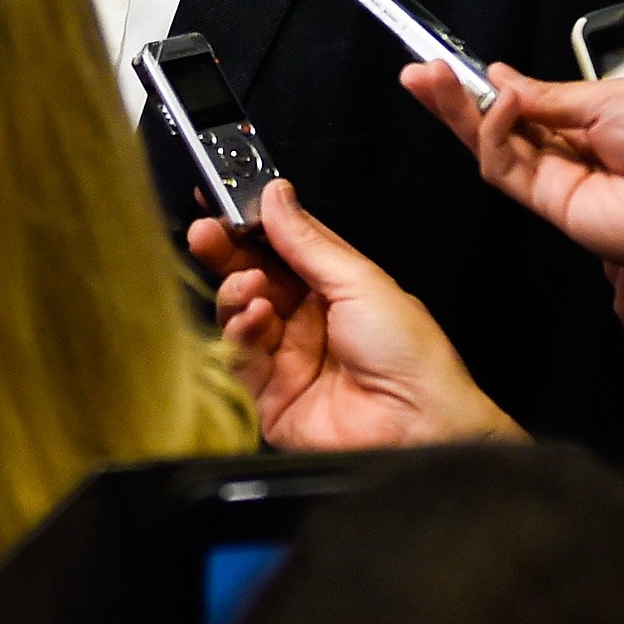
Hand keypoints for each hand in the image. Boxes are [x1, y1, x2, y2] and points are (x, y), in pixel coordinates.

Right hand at [189, 178, 519, 447]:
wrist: (417, 428)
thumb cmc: (411, 356)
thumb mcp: (360, 281)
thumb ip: (307, 241)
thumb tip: (275, 195)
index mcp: (335, 288)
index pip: (281, 247)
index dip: (251, 223)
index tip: (221, 199)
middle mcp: (307, 320)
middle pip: (252, 276)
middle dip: (227, 253)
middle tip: (206, 232)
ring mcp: (286, 357)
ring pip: (239, 314)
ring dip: (236, 291)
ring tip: (248, 284)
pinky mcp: (268, 395)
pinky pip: (237, 357)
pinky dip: (240, 331)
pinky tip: (255, 316)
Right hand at [402, 62, 623, 319]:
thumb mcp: (612, 98)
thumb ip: (548, 96)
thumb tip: (501, 79)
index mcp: (584, 120)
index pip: (518, 102)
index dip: (481, 84)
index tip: (449, 62)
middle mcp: (564, 151)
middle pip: (493, 124)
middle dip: (452, 98)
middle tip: (417, 71)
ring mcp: (556, 181)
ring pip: (489, 146)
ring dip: (457, 111)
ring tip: (431, 78)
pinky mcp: (551, 206)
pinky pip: (505, 169)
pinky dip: (493, 134)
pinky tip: (496, 105)